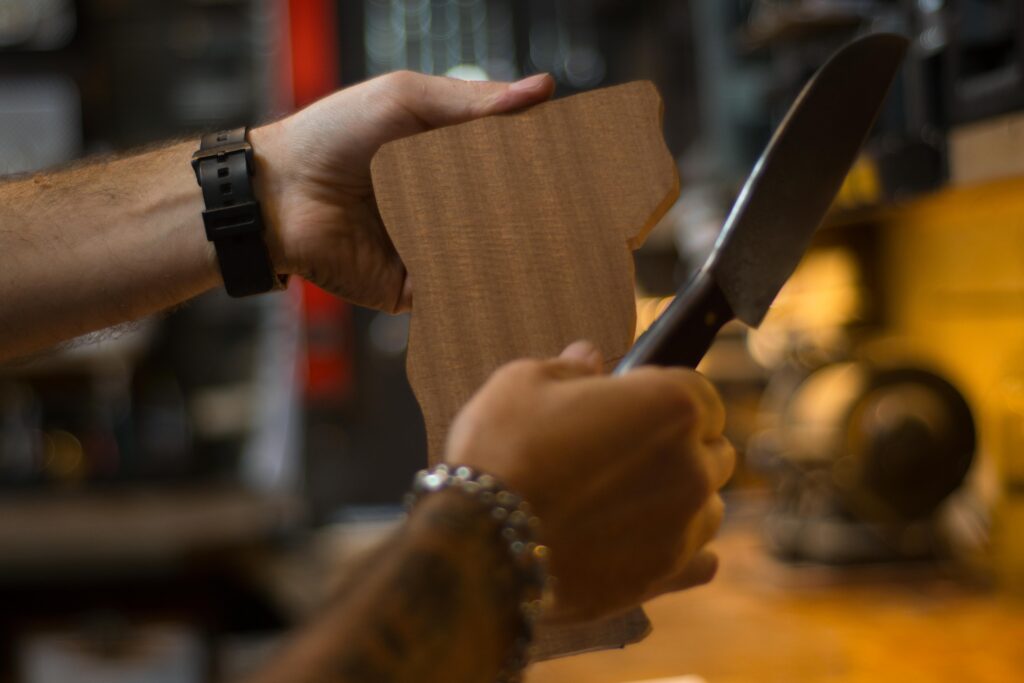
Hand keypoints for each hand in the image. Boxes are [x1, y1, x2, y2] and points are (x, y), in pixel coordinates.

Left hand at [248, 72, 554, 311]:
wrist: (277, 194)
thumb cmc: (333, 135)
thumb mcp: (406, 100)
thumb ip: (472, 102)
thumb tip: (542, 89)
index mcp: (446, 163)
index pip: (509, 167)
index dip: (542, 167)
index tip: (583, 166)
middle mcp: (445, 209)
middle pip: (505, 218)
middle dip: (539, 218)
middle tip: (586, 216)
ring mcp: (432, 251)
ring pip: (488, 259)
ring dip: (516, 256)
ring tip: (561, 252)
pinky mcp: (414, 291)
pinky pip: (456, 293)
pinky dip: (480, 289)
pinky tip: (512, 283)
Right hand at [445, 341, 735, 622]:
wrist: (481, 542)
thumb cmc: (502, 450)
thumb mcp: (523, 383)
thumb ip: (568, 368)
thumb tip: (587, 357)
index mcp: (671, 405)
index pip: (699, 392)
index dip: (662, 396)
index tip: (632, 405)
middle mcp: (692, 466)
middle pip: (711, 450)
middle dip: (679, 447)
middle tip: (624, 454)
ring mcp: (684, 525)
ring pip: (708, 506)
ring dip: (681, 499)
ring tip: (628, 502)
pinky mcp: (666, 575)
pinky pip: (702, 561)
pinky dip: (683, 550)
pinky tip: (652, 542)